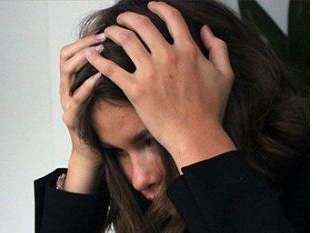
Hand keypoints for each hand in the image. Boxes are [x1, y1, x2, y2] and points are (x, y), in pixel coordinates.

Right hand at [59, 33, 105, 166]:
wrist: (93, 154)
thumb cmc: (102, 126)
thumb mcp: (105, 97)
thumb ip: (109, 79)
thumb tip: (128, 59)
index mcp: (73, 84)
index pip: (71, 52)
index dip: (84, 40)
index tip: (104, 33)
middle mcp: (66, 91)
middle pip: (65, 57)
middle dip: (84, 44)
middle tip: (103, 38)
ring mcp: (67, 104)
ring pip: (66, 73)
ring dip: (83, 59)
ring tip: (100, 52)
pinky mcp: (71, 119)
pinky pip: (76, 99)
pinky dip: (86, 86)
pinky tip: (98, 77)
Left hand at [85, 1, 235, 168]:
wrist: (196, 136)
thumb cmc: (211, 111)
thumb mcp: (225, 75)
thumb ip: (218, 48)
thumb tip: (207, 31)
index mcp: (188, 50)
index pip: (171, 18)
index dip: (160, 8)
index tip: (151, 6)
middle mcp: (168, 56)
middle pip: (143, 25)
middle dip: (129, 18)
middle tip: (122, 19)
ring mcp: (150, 73)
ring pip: (126, 41)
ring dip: (113, 32)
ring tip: (107, 32)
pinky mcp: (136, 91)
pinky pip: (112, 70)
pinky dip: (99, 60)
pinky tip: (91, 55)